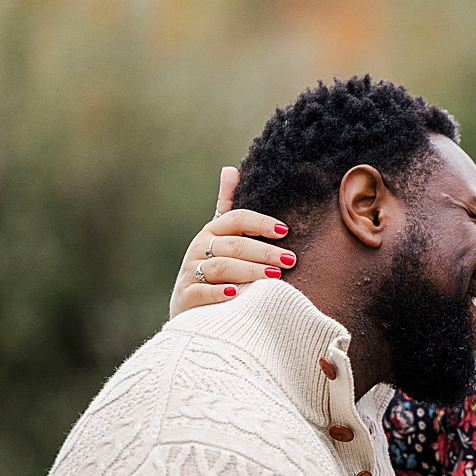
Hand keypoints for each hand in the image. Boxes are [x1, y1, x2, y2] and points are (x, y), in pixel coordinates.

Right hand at [168, 167, 296, 318]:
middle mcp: (199, 248)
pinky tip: (236, 294)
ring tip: (274, 277)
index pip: (237, 219)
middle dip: (264, 252)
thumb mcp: (219, 236)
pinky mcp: (186, 297)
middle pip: (234, 245)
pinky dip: (218, 293)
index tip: (285, 231)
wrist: (188, 306)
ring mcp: (190, 272)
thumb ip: (227, 206)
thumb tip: (230, 169)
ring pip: (221, 267)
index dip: (260, 223)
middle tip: (290, 260)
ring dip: (249, 271)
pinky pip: (201, 291)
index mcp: (212, 231)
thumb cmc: (211, 267)